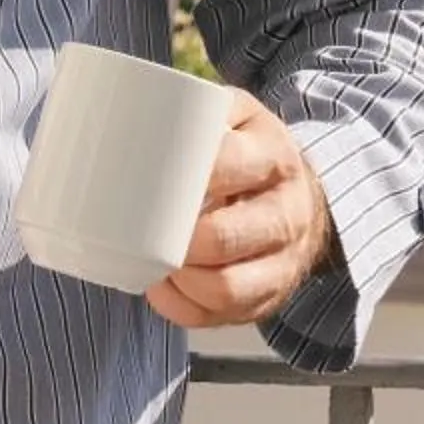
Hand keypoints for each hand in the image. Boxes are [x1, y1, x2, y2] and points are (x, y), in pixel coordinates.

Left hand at [146, 89, 335, 330]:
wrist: (302, 191)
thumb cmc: (247, 151)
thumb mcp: (235, 115)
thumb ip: (196, 108)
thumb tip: (121, 113)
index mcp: (274, 156)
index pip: (231, 166)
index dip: (189, 178)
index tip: (152, 180)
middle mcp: (288, 211)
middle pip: (228, 236)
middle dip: (179, 241)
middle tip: (144, 231)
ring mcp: (286, 259)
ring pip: (230, 287)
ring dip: (182, 282)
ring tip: (152, 265)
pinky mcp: (273, 295)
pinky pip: (228, 315)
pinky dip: (186, 309)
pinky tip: (164, 290)